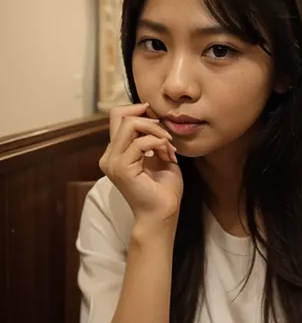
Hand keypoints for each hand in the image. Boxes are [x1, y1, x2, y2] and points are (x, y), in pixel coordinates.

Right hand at [99, 103, 182, 222]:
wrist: (164, 212)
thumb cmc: (164, 188)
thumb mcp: (159, 155)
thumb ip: (151, 137)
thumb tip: (153, 117)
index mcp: (116, 152)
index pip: (117, 116)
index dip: (137, 110)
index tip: (158, 118)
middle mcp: (110, 156)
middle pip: (121, 116)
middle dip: (149, 120)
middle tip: (167, 137)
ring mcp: (113, 162)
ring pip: (129, 125)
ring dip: (155, 131)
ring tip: (169, 147)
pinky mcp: (121, 168)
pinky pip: (140, 142)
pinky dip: (158, 143)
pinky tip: (168, 156)